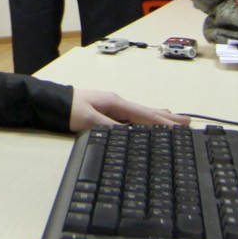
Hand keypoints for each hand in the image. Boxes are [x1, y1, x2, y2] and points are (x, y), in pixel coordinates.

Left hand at [68, 87, 188, 131]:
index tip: (179, 130)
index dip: (162, 123)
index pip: (144, 115)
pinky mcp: (108, 112)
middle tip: (187, 122)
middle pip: (148, 111)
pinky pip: (133, 116)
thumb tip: (131, 136)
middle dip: (167, 118)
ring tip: (175, 119)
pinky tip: (148, 121)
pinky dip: (145, 118)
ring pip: (142, 113)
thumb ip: (111, 128)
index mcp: (116, 103)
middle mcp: (118, 103)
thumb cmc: (69, 110)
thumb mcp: (90, 120)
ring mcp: (113, 106)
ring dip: (159, 117)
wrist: (50, 103)